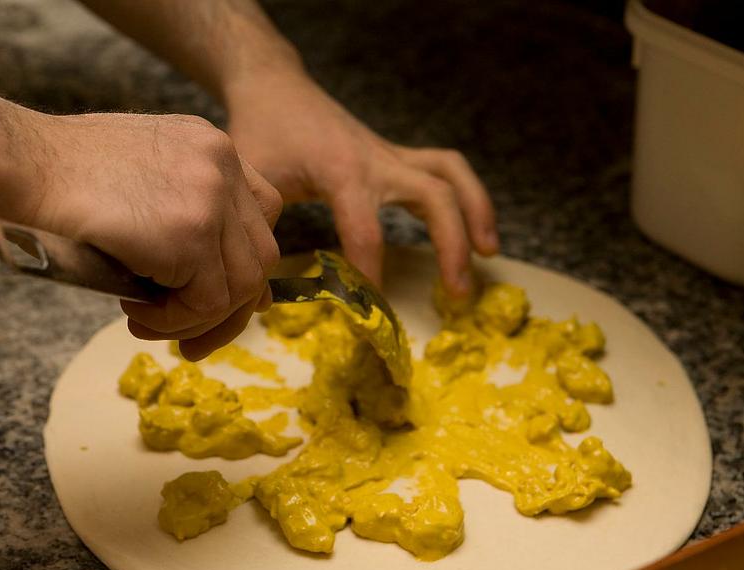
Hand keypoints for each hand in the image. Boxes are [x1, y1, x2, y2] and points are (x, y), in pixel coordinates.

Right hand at [27, 113, 281, 359]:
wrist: (18, 164)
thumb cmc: (58, 179)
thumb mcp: (140, 184)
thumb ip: (187, 219)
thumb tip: (238, 290)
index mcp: (211, 148)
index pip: (262, 213)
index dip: (243, 260)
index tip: (215, 296)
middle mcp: (222, 165)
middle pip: (261, 254)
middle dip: (229, 306)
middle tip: (189, 337)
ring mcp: (212, 197)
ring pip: (241, 285)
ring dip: (197, 319)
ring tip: (148, 323)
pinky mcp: (191, 234)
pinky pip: (207, 301)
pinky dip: (176, 321)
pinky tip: (134, 312)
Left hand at [225, 71, 497, 296]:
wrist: (275, 87)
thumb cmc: (262, 135)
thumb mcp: (254, 183)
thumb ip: (262, 232)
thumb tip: (262, 288)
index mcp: (340, 171)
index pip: (365, 230)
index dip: (372, 272)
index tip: (372, 307)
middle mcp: (376, 160)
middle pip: (434, 196)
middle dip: (451, 244)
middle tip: (456, 294)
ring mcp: (391, 155)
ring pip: (452, 174)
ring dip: (477, 212)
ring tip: (489, 254)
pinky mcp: (397, 156)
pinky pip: (445, 170)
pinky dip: (467, 197)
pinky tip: (475, 231)